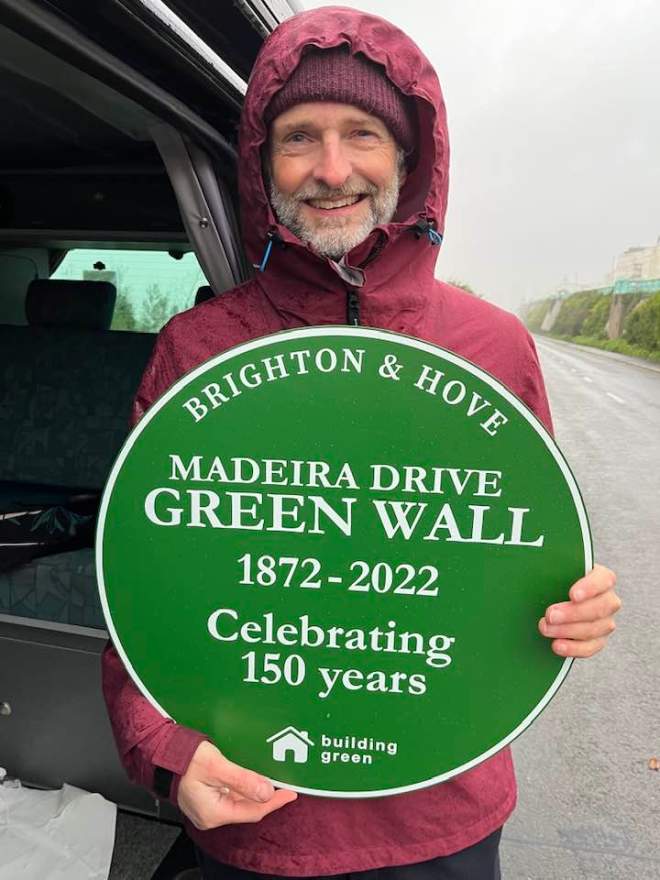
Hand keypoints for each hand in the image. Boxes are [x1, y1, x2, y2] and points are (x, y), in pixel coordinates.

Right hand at [177, 741, 296, 829]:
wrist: (161, 753)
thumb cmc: (183, 759)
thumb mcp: (217, 766)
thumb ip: (243, 780)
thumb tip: (267, 792)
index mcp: (213, 812)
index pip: (253, 812)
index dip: (274, 802)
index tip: (290, 793)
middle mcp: (210, 815)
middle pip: (247, 808)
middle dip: (266, 797)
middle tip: (284, 785)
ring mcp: (207, 808)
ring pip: (240, 802)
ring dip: (255, 791)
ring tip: (272, 780)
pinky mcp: (206, 798)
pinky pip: (231, 796)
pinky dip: (244, 788)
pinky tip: (252, 778)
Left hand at [538, 563, 620, 657]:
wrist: (554, 598)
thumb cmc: (554, 579)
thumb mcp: (554, 569)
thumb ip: (550, 566)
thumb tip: (531, 560)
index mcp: (601, 577)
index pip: (603, 580)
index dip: (589, 588)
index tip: (572, 595)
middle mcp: (608, 599)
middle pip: (599, 608)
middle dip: (572, 613)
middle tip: (550, 615)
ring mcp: (605, 621)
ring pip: (594, 629)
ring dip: (568, 630)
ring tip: (545, 629)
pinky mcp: (598, 640)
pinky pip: (590, 647)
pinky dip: (573, 648)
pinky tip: (557, 646)